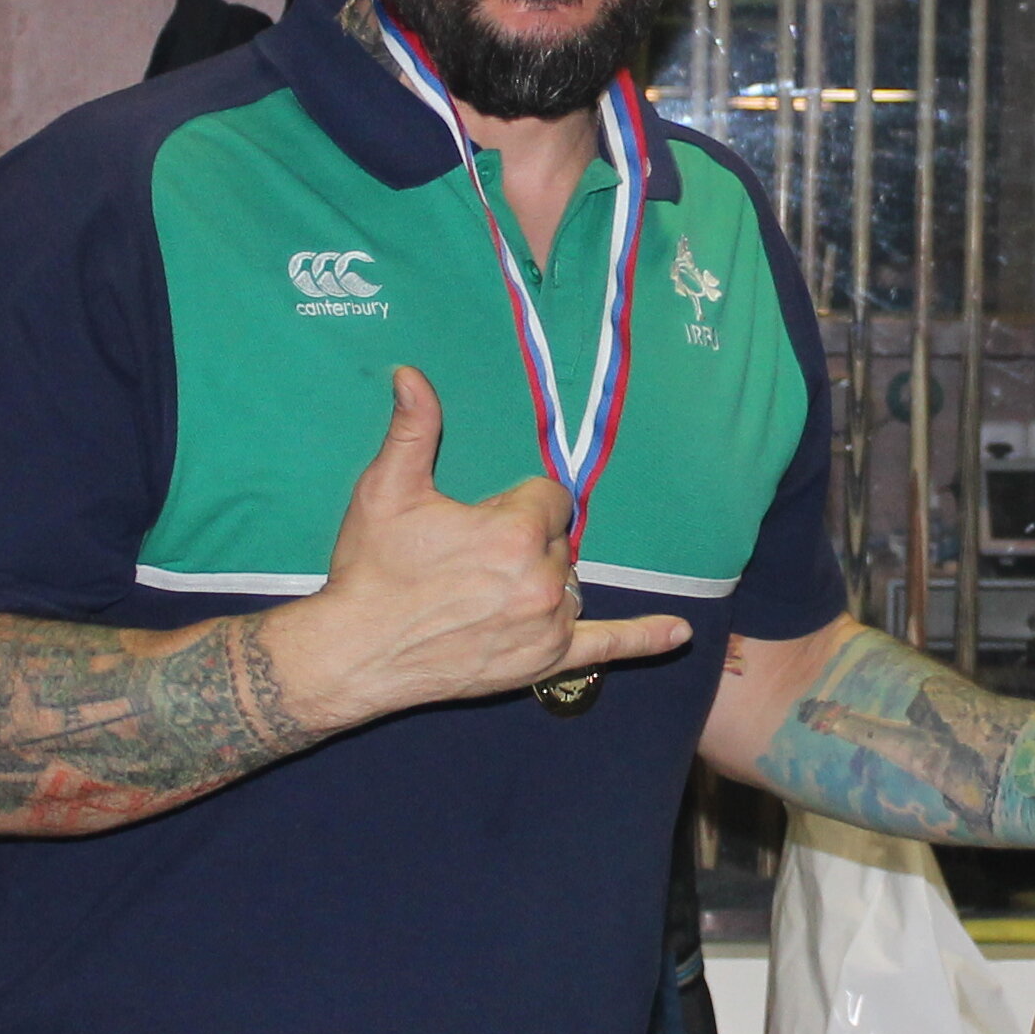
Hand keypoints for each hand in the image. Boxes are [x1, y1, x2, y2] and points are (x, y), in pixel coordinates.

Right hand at [276, 365, 691, 729]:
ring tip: (492, 590)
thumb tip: (412, 372)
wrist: (356, 651)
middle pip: (559, 540)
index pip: (550, 497)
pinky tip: (678, 630)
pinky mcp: (546, 661)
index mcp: (515, 531)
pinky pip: (608, 647)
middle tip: (468, 561)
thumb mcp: (387, 490)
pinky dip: (644, 638)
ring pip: (570, 581)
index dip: (513, 505)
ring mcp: (549, 624)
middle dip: (524, 542)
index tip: (475, 522)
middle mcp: (543, 578)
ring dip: (545, 578)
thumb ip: (413, 428)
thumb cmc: (372, 569)